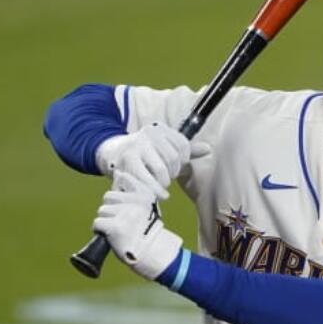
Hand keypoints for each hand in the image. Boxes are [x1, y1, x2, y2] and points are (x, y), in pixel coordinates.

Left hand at [92, 172, 183, 279]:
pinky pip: (97, 223)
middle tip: (123, 221)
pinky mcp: (115, 227)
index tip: (128, 206)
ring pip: (102, 210)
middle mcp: (137, 202)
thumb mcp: (143, 205)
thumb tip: (117, 172)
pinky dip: (100, 230)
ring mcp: (126, 214)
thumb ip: (129, 189)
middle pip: (108, 197)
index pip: (123, 178)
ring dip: (106, 220)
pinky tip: (111, 236)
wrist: (150, 252)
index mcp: (145, 193)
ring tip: (118, 230)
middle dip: (111, 209)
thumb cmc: (144, 228)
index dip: (120, 193)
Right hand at [95, 123, 209, 198]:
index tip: (175, 167)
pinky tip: (159, 194)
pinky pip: (147, 179)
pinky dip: (155, 190)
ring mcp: (137, 145)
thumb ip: (187, 150)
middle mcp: (149, 133)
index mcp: (161, 129)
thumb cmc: (146, 154)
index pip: (183, 146)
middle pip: (173, 158)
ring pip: (162, 169)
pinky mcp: (128, 161)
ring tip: (159, 183)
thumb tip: (208, 149)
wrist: (114, 154)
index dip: (183, 161)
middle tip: (165, 177)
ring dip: (163, 182)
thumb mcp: (166, 149)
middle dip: (172, 172)